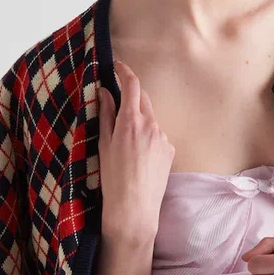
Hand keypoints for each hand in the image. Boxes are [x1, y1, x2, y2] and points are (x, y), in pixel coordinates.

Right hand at [98, 60, 175, 238]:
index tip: (117, 66)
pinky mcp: (170, 150)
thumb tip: (105, 91)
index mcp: (132, 121)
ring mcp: (163, 137)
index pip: (132, 85)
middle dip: (131, 95)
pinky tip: (137, 156)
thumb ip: (106, 115)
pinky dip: (147, 137)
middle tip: (116, 100)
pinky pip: (157, 135)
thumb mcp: (103, 144)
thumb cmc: (113, 179)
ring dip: (138, 120)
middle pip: (143, 99)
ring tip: (124, 142)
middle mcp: (152, 125)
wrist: (134, 208)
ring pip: (150, 119)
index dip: (124, 71)